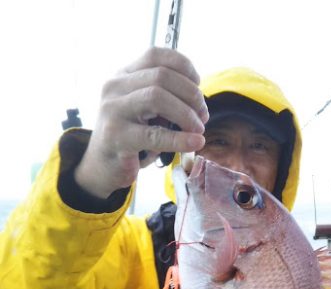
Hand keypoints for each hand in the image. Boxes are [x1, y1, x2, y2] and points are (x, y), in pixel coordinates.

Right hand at [75, 47, 207, 197]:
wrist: (102, 166)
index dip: (183, 67)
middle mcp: (115, 87)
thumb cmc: (130, 138)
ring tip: (198, 129)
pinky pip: (154, 134)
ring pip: (157, 97)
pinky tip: (195, 142)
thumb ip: (165, 99)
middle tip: (202, 116)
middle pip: (161, 76)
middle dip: (191, 94)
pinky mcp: (116, 136)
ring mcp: (113, 110)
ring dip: (186, 113)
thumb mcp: (145, 111)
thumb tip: (198, 102)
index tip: (198, 85)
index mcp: (123, 75)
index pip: (156, 55)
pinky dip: (180, 139)